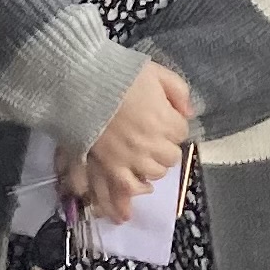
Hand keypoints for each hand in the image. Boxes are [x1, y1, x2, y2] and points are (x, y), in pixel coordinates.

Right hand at [83, 60, 194, 219]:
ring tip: (146, 167)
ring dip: (151, 171)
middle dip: (165, 148)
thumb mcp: (156, 72)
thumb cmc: (118, 74)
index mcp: (163, 121)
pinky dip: (127, 196)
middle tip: (155, 139)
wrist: (80, 82)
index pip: (181, 132)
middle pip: (169, 157)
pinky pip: (121, 190)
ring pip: (151, 176)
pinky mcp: (105, 167)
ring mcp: (127, 159)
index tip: (165, 118)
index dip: (174, 125)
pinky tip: (132, 197)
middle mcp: (149, 145)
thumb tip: (188, 112)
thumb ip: (178, 92)